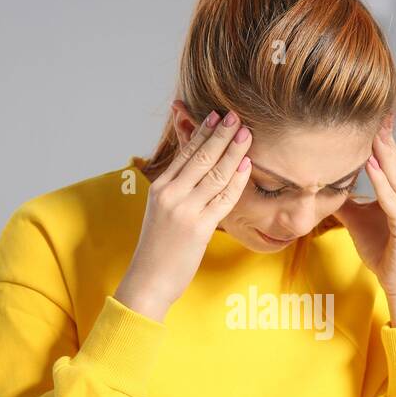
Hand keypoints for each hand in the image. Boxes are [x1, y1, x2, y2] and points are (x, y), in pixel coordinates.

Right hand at [115, 105, 252, 321]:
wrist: (148, 280)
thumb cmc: (157, 249)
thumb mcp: (160, 212)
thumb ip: (175, 190)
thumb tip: (193, 171)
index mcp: (159, 187)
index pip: (185, 152)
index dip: (203, 132)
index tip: (217, 116)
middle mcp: (171, 194)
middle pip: (202, 157)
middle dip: (222, 135)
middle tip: (237, 117)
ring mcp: (185, 210)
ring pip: (215, 173)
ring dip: (233, 151)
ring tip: (247, 135)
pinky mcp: (199, 227)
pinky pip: (224, 198)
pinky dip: (237, 180)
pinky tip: (246, 166)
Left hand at [332, 117, 395, 325]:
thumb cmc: (383, 250)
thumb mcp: (358, 220)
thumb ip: (346, 201)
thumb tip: (323, 186)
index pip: (393, 159)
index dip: (382, 138)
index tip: (370, 116)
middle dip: (383, 137)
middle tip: (372, 111)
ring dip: (382, 153)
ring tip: (369, 131)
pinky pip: (392, 198)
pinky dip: (381, 181)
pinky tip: (370, 164)